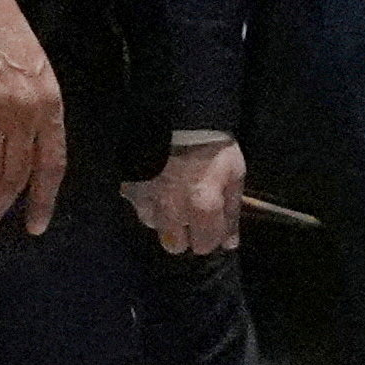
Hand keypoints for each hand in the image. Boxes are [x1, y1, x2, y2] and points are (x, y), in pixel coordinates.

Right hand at [128, 137, 245, 254]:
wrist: (181, 118)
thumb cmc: (213, 147)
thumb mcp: (234, 177)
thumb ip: (231, 213)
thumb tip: (229, 243)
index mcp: (202, 208)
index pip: (203, 246)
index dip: (210, 237)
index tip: (212, 226)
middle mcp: (172, 211)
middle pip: (174, 245)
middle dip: (185, 235)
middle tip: (191, 215)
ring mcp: (147, 200)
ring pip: (154, 226)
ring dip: (164, 217)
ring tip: (173, 197)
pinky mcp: (130, 188)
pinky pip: (137, 205)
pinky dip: (148, 200)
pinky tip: (157, 185)